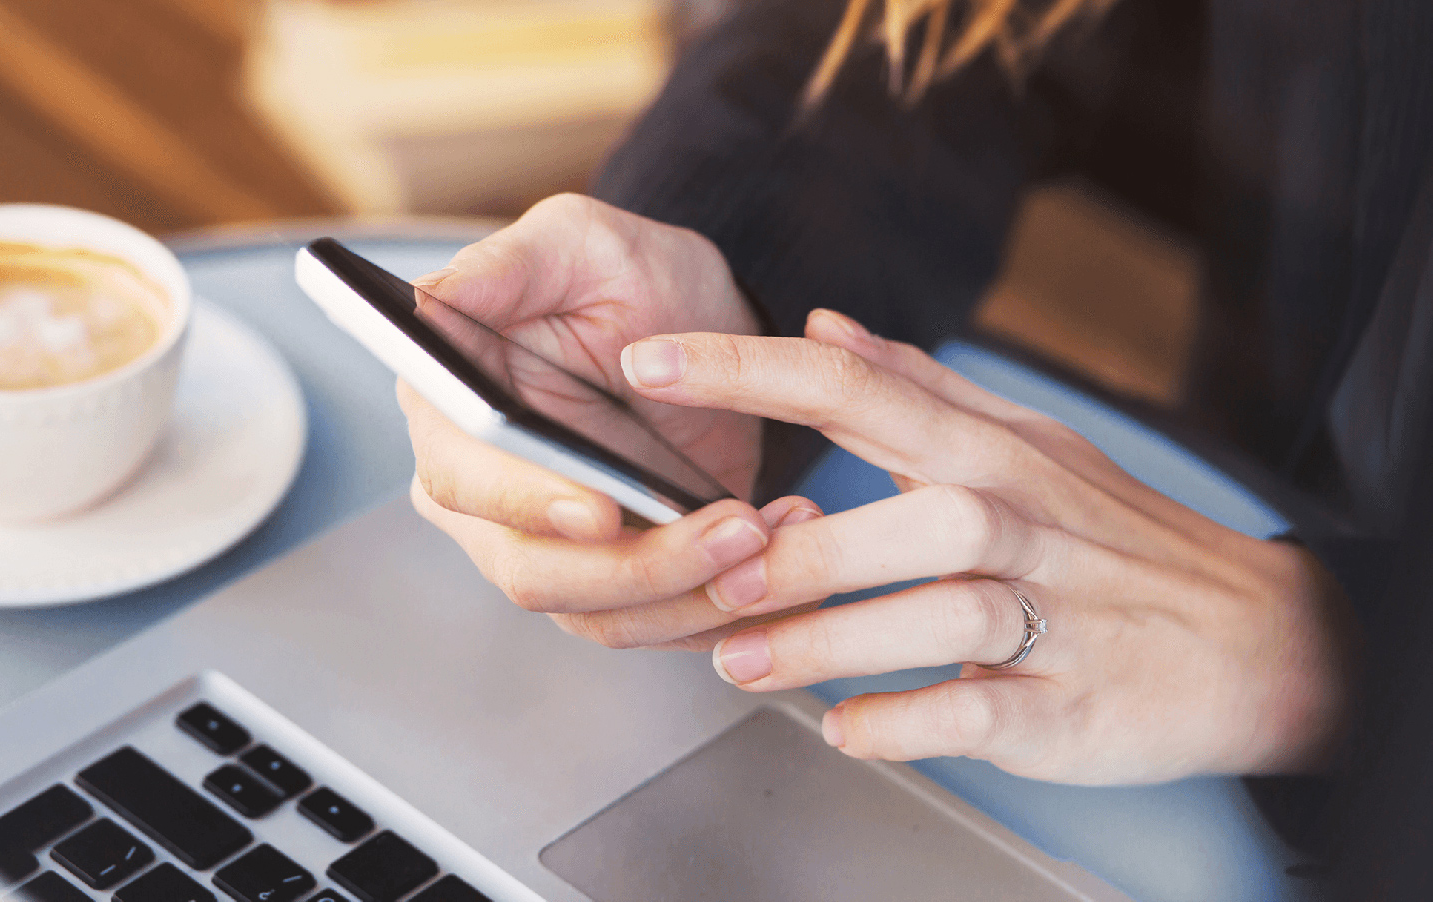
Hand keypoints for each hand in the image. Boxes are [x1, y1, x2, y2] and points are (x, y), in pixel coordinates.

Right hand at [404, 194, 804, 649]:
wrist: (704, 325)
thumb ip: (502, 267)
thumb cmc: (630, 272)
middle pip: (535, 572)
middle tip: (735, 528)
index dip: (526, 503)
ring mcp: (547, 547)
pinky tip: (783, 556)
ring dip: (694, 592)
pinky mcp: (615, 580)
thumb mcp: (575, 242)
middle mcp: (484, 494)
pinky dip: (721, 606)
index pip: (463, 482)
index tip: (600, 509)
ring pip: (602, 613)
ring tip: (773, 535)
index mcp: (449, 413)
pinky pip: (657, 625)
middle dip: (640, 565)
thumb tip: (425, 304)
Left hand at [619, 309, 1356, 782]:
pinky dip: (903, 724)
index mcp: (991, 451)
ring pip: (943, 615)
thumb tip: (820, 327)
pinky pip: (979, 713)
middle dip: (802, 549)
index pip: (860, 387)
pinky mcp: (1070, 704)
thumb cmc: (1113, 536)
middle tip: (711, 574)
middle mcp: (1023, 522)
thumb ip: (913, 387)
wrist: (1256, 639)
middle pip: (914, 514)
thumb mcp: (1022, 442)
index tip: (648, 362)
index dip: (748, 372)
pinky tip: (844, 728)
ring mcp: (1055, 617)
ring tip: (744, 663)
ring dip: (832, 642)